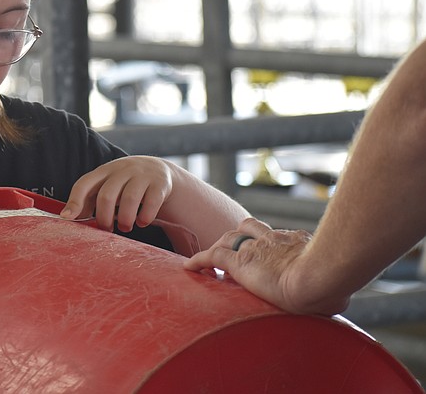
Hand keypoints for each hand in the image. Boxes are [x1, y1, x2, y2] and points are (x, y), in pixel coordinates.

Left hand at [61, 156, 172, 231]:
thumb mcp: (107, 186)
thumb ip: (90, 200)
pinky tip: (142, 222)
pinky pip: (151, 203)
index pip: (84, 184)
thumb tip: (68, 217)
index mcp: (104, 171)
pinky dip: (145, 217)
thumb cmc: (124, 184)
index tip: (67, 218)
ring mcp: (142, 174)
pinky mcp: (160, 183)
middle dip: (104, 218)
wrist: (158, 171)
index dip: (74, 201)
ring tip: (125, 228)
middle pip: (107, 195)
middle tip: (107, 229)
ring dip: (125, 220)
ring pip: (130, 199)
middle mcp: (122, 169)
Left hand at [183, 218, 344, 314]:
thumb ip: (332, 290)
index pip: (277, 236)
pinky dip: (199, 260)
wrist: (319, 276)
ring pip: (229, 238)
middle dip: (238, 238)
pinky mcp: (239, 261)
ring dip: (220, 246)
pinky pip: (212, 256)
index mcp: (296, 243)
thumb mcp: (336, 285)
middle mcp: (273, 240)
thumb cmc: (334, 284)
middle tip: (231, 251)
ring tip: (210, 259)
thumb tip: (339, 300)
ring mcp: (255, 248)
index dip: (266, 242)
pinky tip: (189, 267)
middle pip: (249, 229)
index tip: (264, 254)